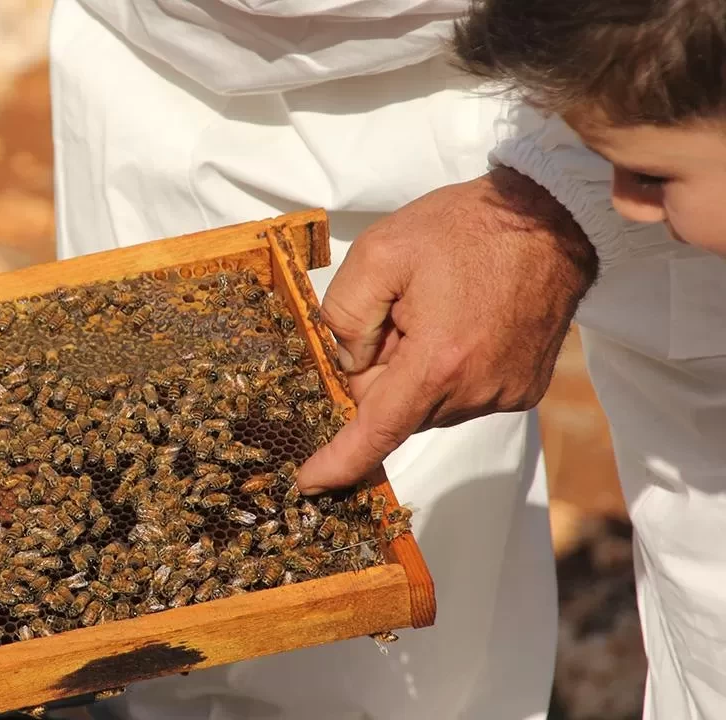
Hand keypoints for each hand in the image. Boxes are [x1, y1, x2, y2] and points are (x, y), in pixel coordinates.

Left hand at [294, 168, 597, 492]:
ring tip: (439, 311)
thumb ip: (345, 314)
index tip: (310, 483)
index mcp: (439, 362)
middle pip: (396, 410)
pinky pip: (461, 395)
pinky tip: (462, 323)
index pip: (377, 432)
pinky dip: (447, 371)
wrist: (549, 218)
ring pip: (427, 404)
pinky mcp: (523, 389)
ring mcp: (506, 393)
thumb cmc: (464, 229)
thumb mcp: (380, 252)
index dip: (339, 462)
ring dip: (416, 370)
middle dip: (382, 371)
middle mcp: (477, 390)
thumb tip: (347, 363)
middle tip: (399, 313)